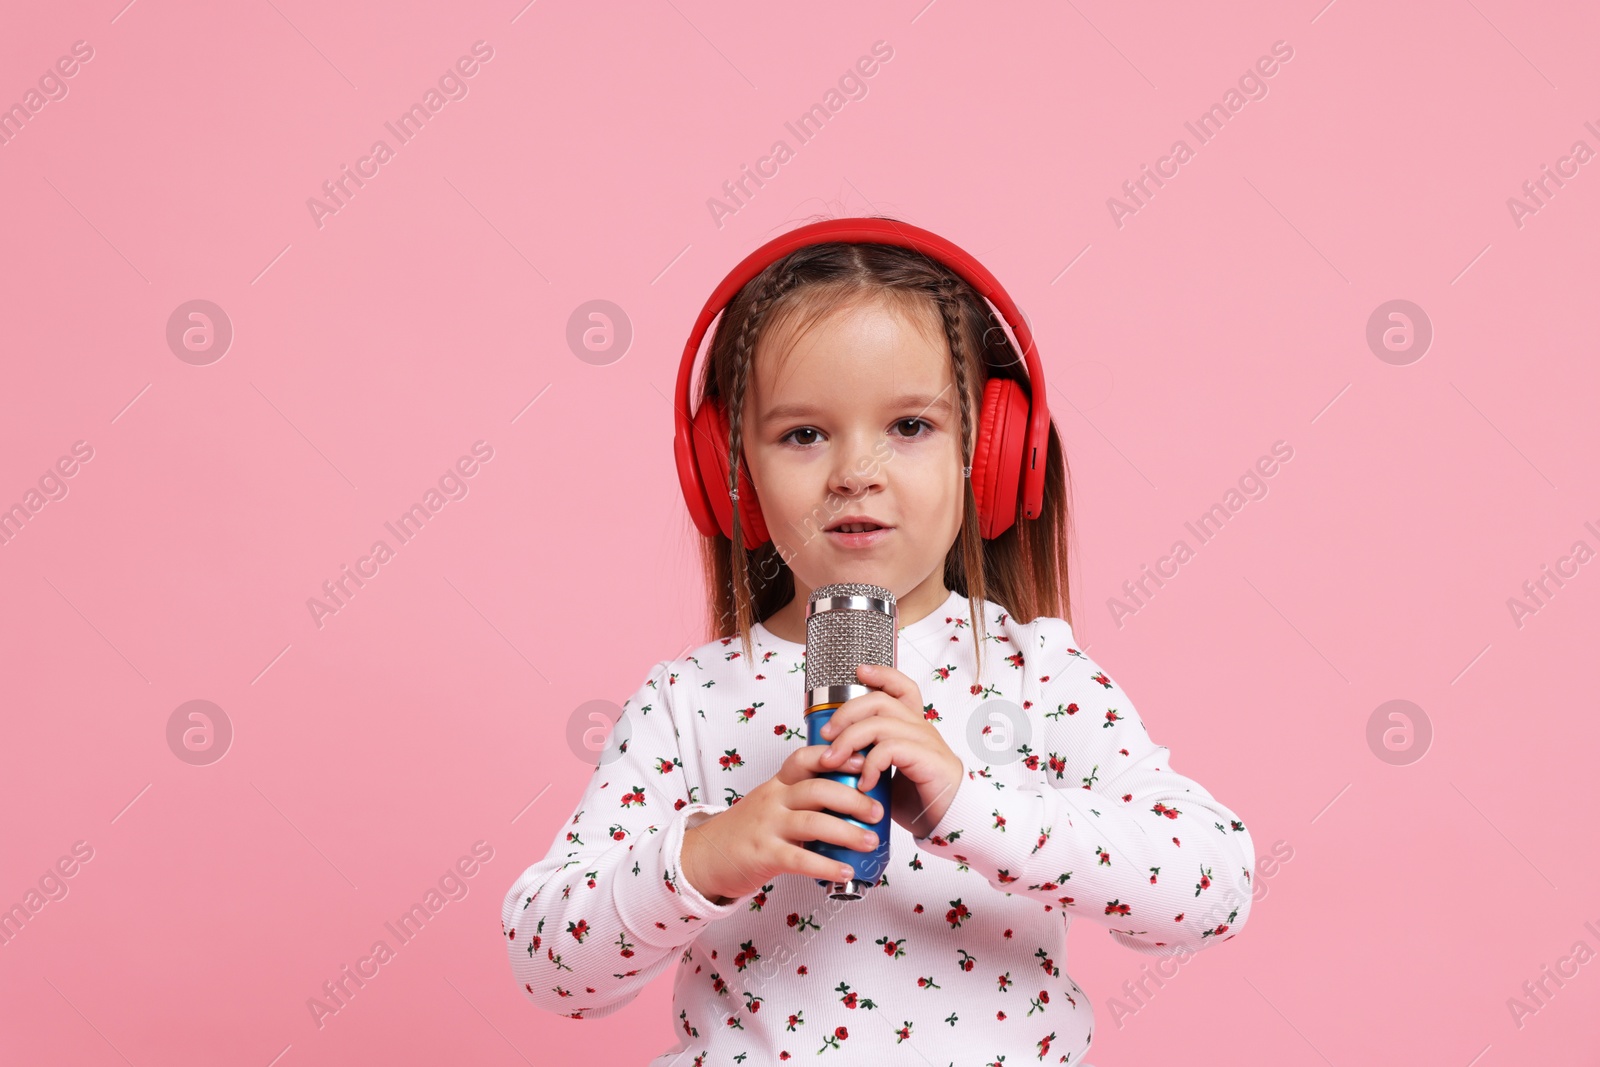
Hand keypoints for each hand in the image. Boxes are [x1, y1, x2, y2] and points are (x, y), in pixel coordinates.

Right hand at [680, 744, 885, 902]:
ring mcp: (767, 826)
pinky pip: (799, 858)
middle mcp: (773, 800)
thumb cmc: (747, 830)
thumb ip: (804, 798)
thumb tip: (854, 797)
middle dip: (853, 799)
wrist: (705, 856)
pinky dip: (826, 865)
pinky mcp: (763, 854)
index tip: (866, 761)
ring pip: (812, 822)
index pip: (806, 758)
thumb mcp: (772, 803)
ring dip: (847, 832)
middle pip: (817, 789)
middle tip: (878, 811)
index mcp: (778, 784)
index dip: (837, 757)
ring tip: (870, 842)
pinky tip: (846, 871)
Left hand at [818, 662, 965, 838]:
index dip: (882, 674)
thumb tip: (831, 754)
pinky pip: (890, 749)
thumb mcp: (886, 774)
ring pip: (880, 723)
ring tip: (833, 762)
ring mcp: (926, 742)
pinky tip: (864, 783)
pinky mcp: (929, 760)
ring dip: (849, 741)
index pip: (902, 688)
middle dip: (846, 713)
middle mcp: (921, 728)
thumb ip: (867, 758)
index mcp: (913, 727)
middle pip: (880, 701)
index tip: (859, 671)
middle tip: (826, 736)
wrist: (948, 824)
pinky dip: (870, 765)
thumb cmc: (918, 800)